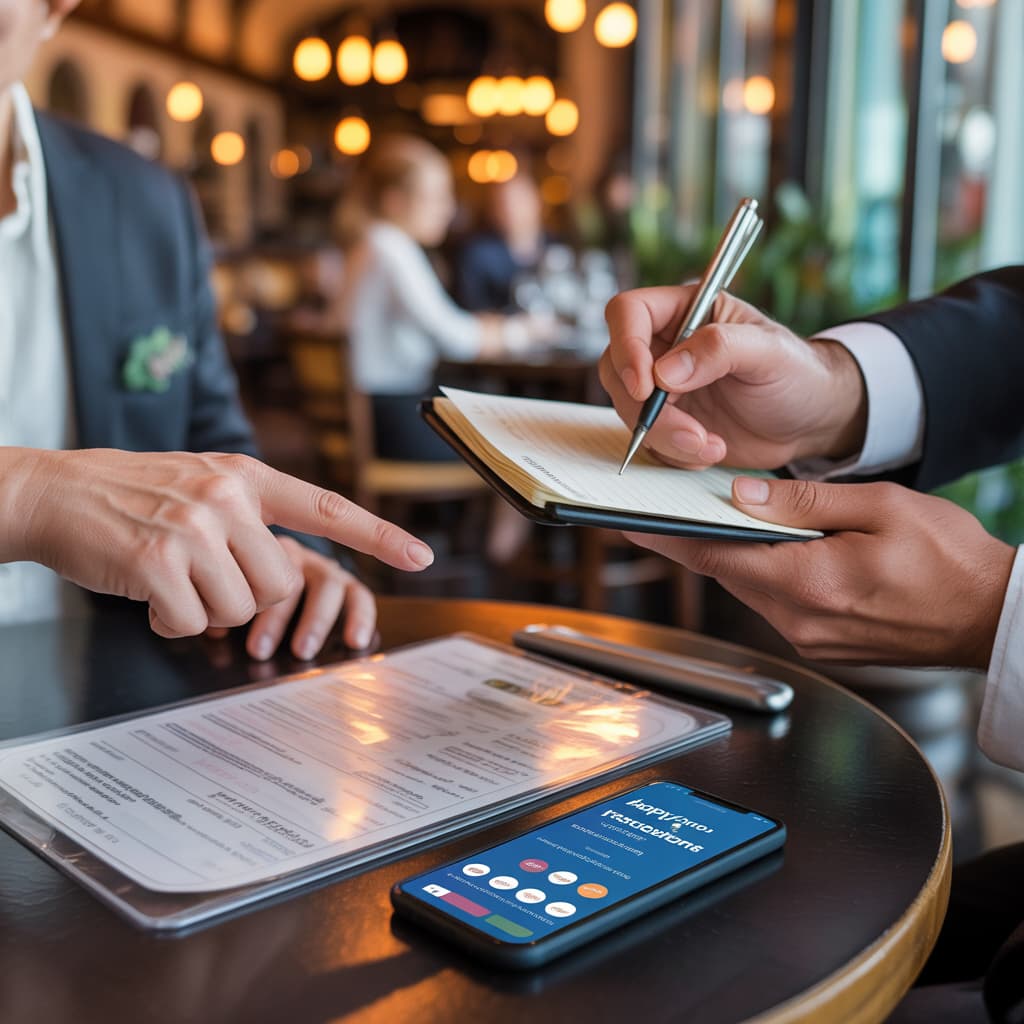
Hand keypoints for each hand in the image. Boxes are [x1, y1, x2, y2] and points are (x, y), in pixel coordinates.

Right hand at [0, 448, 432, 639]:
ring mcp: (194, 529)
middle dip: (247, 597)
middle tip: (204, 576)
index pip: (327, 506)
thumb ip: (248, 516)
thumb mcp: (200, 486)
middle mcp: (227, 498)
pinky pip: (196, 623)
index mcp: (245, 477)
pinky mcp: (160, 563)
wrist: (57, 493)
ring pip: (243, 609)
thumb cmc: (133, 497)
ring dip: (208, 610)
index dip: (378, 535)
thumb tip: (286, 571)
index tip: (420, 555)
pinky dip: (174, 621)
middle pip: (280, 584)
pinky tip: (149, 593)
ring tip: (172, 578)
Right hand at [599, 287, 867, 468]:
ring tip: (711, 445)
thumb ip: (719, 349)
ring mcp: (661, 388)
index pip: (628, 313)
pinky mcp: (667, 423)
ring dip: (665, 436)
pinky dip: (674, 453)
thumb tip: (665, 372)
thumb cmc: (798, 374)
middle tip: (692, 431)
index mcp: (685, 311)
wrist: (810, 422)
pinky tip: (710, 449)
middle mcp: (664, 347)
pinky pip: (647, 440)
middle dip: (648, 409)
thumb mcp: (770, 353)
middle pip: (617, 369)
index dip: (626, 346)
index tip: (646, 386)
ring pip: (628, 411)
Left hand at [626, 478, 1015, 668]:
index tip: (629, 519)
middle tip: (668, 505)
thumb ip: (804, 502)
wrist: (990, 620)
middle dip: (697, 536)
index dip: (667, 535)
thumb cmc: (950, 562)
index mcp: (808, 583)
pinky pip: (771, 601)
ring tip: (722, 516)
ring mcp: (806, 638)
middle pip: (724, 569)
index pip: (715, 554)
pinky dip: (761, 571)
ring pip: (746, 584)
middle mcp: (797, 620)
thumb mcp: (881, 508)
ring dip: (732, 552)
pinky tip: (769, 547)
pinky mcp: (817, 643)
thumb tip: (741, 493)